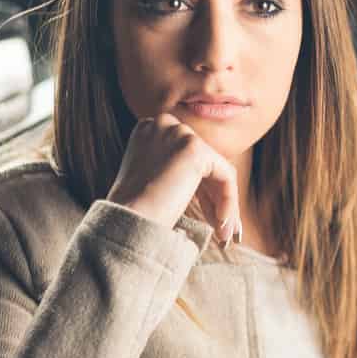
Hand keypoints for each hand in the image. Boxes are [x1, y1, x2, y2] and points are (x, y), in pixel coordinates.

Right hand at [106, 114, 241, 244]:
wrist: (128, 220)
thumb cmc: (135, 210)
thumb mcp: (153, 180)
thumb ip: (175, 169)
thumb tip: (210, 182)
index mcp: (149, 129)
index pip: (187, 157)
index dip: (200, 188)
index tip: (207, 216)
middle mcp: (162, 124)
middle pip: (204, 162)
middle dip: (214, 197)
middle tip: (220, 226)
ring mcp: (179, 134)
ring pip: (217, 171)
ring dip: (223, 203)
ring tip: (223, 233)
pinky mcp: (194, 149)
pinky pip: (225, 176)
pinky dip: (228, 201)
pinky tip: (222, 224)